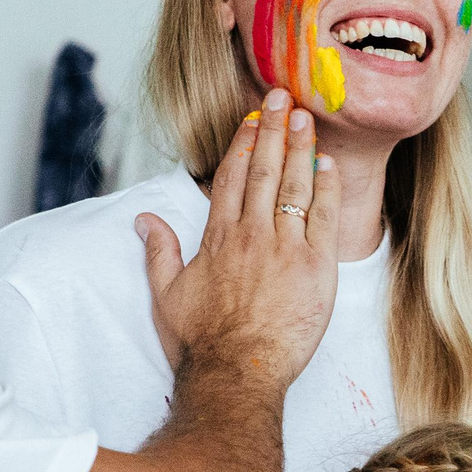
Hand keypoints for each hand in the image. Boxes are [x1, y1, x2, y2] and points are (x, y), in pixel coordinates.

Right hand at [138, 91, 338, 385]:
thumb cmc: (200, 343)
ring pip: (294, 187)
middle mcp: (251, 235)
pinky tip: (328, 167)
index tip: (252, 119)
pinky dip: (327, 190)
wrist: (235, 374)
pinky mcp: (315, 268)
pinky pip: (325, 219)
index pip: (230, 177)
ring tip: (306, 118)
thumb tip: (143, 219)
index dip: (242, 144)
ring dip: (300, 149)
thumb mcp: (166, 295)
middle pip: (262, 170)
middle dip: (273, 130)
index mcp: (217, 238)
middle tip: (283, 97)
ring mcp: (285, 249)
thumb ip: (158, 252)